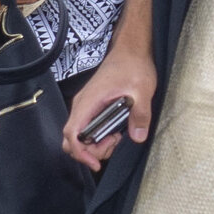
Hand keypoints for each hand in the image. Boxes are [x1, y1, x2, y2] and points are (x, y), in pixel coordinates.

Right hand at [66, 52, 155, 172]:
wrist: (130, 50)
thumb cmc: (133, 66)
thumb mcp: (142, 90)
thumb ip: (140, 114)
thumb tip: (137, 137)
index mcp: (89, 102)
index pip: (72, 133)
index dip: (80, 153)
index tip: (96, 163)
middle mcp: (82, 106)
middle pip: (71, 140)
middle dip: (90, 152)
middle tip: (114, 144)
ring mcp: (85, 107)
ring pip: (79, 137)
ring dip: (96, 145)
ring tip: (117, 137)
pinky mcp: (91, 108)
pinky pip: (86, 129)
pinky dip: (98, 137)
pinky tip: (115, 132)